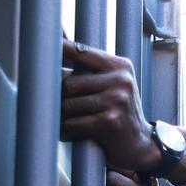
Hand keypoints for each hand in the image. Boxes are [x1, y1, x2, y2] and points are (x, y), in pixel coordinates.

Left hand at [61, 38, 161, 171]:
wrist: (139, 143)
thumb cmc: (117, 112)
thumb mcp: (112, 85)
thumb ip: (89, 72)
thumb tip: (50, 60)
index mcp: (120, 66)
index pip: (82, 52)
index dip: (61, 47)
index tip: (45, 42)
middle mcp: (121, 80)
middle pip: (68, 83)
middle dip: (60, 98)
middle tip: (64, 108)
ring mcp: (117, 100)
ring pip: (68, 105)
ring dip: (63, 117)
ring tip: (71, 121)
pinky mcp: (110, 120)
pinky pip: (73, 123)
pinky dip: (68, 131)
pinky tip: (73, 133)